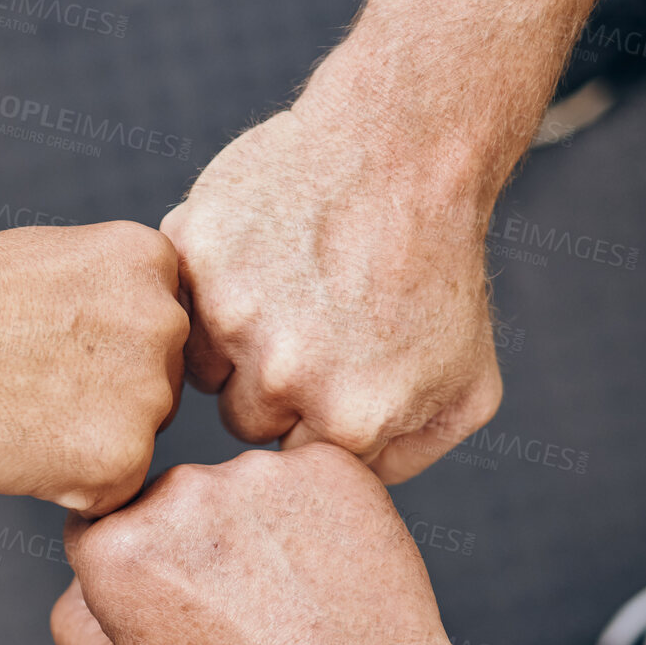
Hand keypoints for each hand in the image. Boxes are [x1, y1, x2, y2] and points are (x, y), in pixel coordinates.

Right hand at [0, 221, 188, 515]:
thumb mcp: (62, 259)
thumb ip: (115, 298)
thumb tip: (137, 350)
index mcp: (155, 262)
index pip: (156, 333)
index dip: (96, 350)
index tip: (45, 343)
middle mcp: (169, 323)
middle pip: (157, 388)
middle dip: (105, 398)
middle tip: (27, 380)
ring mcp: (150, 392)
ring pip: (136, 442)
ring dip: (87, 442)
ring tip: (19, 407)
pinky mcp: (122, 457)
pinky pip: (110, 494)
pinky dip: (67, 487)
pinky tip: (21, 444)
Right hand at [50, 444, 488, 644]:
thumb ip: (75, 617)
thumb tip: (83, 563)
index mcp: (115, 548)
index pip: (105, 526)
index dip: (144, 571)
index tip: (182, 607)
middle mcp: (178, 493)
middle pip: (172, 500)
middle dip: (197, 543)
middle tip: (245, 613)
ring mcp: (257, 473)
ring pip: (240, 486)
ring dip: (258, 526)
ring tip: (294, 600)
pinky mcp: (326, 465)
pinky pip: (305, 477)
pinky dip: (315, 513)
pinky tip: (330, 572)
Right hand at [161, 21, 504, 482]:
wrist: (408, 148)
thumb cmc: (442, 270)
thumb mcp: (467, 388)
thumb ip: (406, 461)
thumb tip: (347, 495)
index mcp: (347, 421)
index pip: (295, 460)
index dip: (314, 416)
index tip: (339, 369)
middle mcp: (284, 374)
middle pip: (243, 418)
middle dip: (273, 382)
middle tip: (314, 324)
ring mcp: (232, 310)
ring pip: (199, 365)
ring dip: (232, 337)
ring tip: (287, 288)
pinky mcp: (195, 251)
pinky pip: (178, 297)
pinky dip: (206, 280)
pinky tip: (259, 251)